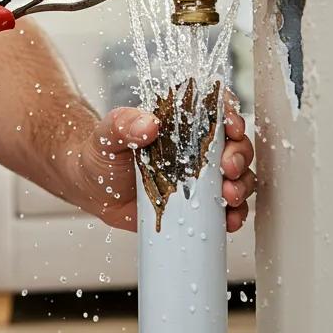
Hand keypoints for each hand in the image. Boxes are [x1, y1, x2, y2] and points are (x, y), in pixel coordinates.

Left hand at [66, 99, 254, 232]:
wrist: (91, 188)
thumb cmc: (101, 154)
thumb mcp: (108, 134)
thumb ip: (124, 123)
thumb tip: (149, 124)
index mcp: (179, 125)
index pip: (216, 112)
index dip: (231, 117)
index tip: (232, 129)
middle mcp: (196, 149)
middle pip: (235, 146)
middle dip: (238, 157)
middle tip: (227, 169)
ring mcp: (199, 178)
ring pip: (238, 178)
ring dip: (241, 186)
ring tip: (228, 196)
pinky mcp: (196, 205)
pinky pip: (225, 210)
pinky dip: (234, 215)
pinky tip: (228, 220)